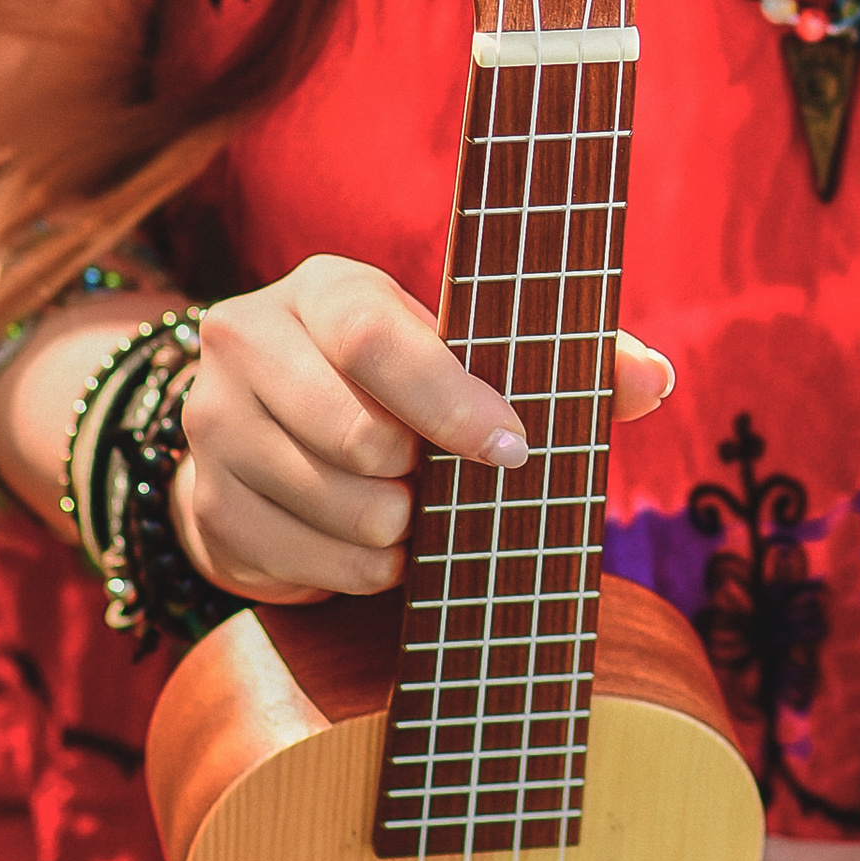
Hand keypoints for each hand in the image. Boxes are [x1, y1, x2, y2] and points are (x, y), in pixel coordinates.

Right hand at [172, 252, 673, 602]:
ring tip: (409, 512)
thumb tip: (655, 379)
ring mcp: (212, 424)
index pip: (378, 338)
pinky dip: (358, 570)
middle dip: (422, 480)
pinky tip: (370, 546)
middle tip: (439, 482)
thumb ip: (570, 358)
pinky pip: (302, 563)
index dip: (450, 400)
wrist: (270, 432)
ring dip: (396, 532)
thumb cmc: (404, 386)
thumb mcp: (469, 353)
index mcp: (324, 290)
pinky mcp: (204, 503)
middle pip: (355, 436)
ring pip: (334, 508)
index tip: (512, 449)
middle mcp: (246, 339)